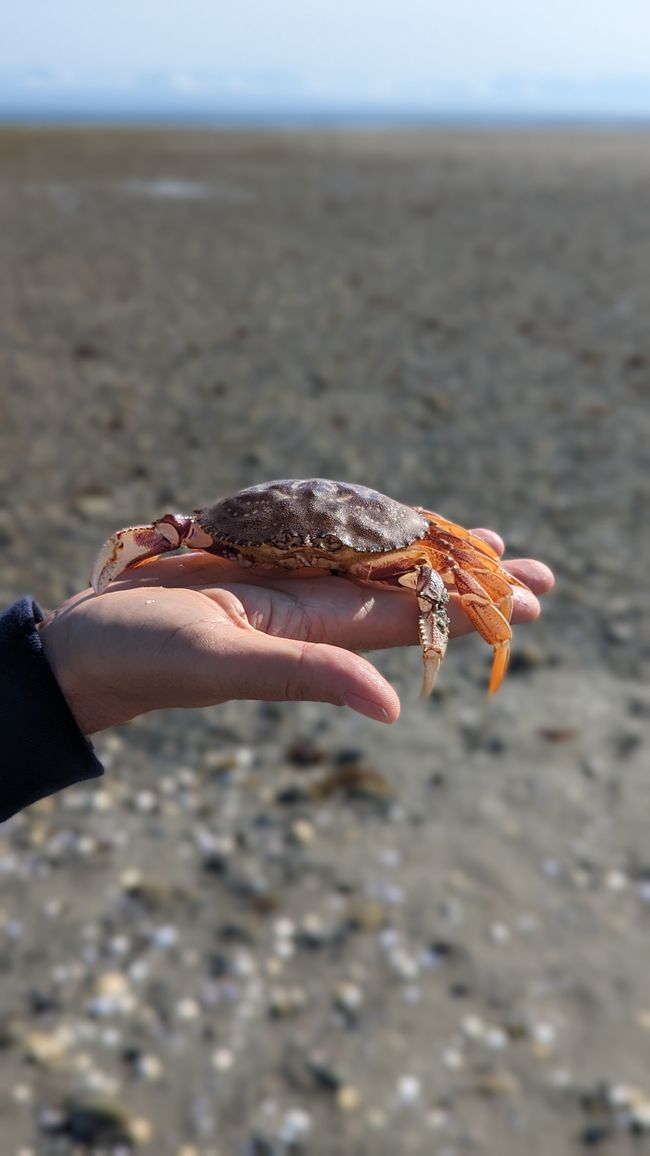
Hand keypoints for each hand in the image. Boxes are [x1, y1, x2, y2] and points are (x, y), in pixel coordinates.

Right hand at [39, 532, 553, 734]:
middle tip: (540, 572)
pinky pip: (329, 541)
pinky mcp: (260, 559)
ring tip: (492, 546)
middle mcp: (314, 610)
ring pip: (379, 564)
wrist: (93, 644)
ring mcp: (289, 584)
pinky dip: (372, 531)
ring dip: (437, 556)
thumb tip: (392, 709)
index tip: (531, 602)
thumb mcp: (229, 664)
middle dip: (474, 583)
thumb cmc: (150, 656)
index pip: (414, 620)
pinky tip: (400, 526)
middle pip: (412, 592)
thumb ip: (307, 676)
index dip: (472, 611)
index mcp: (317, 634)